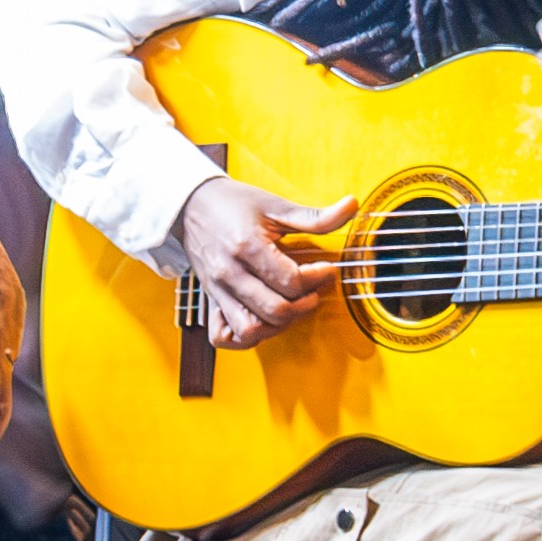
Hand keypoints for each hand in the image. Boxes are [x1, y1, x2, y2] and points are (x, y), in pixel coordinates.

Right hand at [172, 174, 346, 343]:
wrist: (190, 204)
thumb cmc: (232, 203)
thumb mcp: (275, 205)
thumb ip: (314, 215)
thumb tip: (351, 206)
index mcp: (246, 247)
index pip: (291, 281)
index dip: (318, 278)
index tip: (327, 268)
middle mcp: (229, 274)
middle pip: (276, 311)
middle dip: (305, 304)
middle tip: (314, 288)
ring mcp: (217, 291)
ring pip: (251, 331)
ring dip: (278, 324)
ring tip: (292, 305)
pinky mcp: (211, 300)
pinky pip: (224, 337)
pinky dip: (245, 337)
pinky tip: (262, 320)